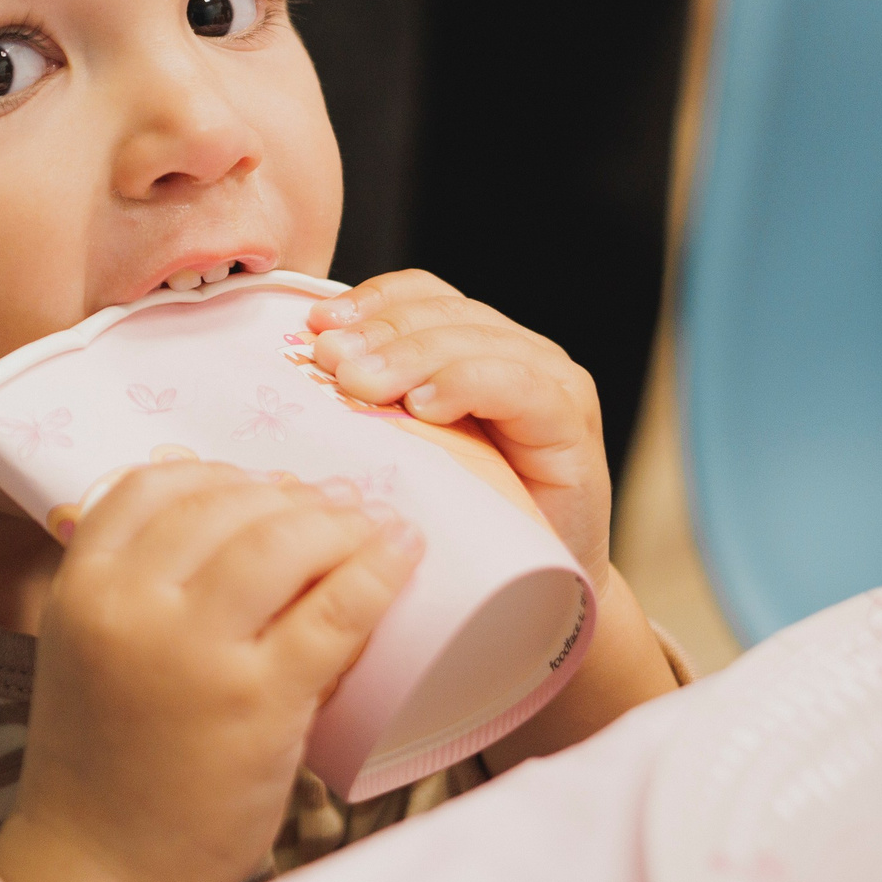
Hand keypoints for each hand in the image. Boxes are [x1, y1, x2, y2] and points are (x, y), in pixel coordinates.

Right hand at [0, 463, 421, 881]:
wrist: (103, 861)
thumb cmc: (106, 755)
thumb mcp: (92, 646)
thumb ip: (139, 583)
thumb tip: (241, 516)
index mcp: (82, 586)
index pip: (153, 485)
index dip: (217, 473)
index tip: (258, 487)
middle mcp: (131, 605)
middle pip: (227, 504)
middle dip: (290, 495)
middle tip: (330, 506)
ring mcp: (196, 652)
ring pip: (282, 542)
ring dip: (337, 522)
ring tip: (368, 529)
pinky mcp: (259, 702)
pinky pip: (333, 612)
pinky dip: (376, 573)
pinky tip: (399, 555)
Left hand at [306, 270, 611, 589]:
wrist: (529, 588)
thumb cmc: (460, 513)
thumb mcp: (407, 443)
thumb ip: (375, 398)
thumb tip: (309, 362)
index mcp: (476, 341)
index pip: (421, 294)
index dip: (369, 300)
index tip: (317, 325)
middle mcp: (519, 350)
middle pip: (442, 313)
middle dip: (378, 332)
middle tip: (330, 360)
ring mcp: (553, 382)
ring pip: (473, 340)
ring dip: (409, 356)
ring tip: (360, 384)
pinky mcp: (571, 424)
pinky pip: (518, 386)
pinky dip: (465, 384)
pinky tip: (424, 406)